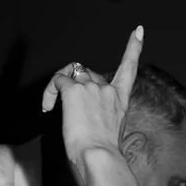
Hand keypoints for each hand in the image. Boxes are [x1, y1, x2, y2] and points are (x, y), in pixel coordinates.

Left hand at [42, 27, 143, 185]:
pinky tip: (48, 108)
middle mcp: (108, 89)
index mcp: (121, 99)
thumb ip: (103, 113)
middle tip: (63, 106)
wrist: (100, 155)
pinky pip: (57, 82)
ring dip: (60, 87)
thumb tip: (88, 113)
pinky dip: (49, 93)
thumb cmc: (104, 151)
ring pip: (71, 75)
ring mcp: (91, 87)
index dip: (133, 47)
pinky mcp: (73, 91)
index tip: (138, 31)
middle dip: (76, 85)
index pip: (130, 67)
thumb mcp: (110, 129)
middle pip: (88, 73)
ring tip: (52, 107)